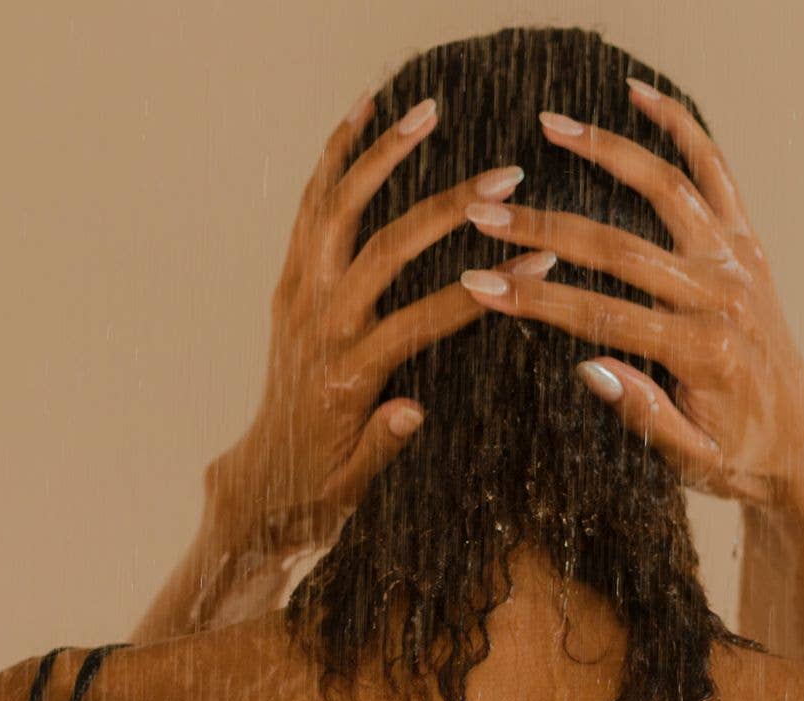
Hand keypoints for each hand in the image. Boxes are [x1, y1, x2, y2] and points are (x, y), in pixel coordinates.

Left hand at [207, 94, 556, 552]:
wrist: (265, 480)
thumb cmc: (324, 487)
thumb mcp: (356, 485)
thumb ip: (382, 445)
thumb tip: (412, 414)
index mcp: (347, 377)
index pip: (422, 320)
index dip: (482, 289)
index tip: (538, 256)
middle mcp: (319, 327)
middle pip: (384, 250)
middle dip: (447, 209)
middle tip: (504, 176)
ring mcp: (300, 297)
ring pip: (336, 211)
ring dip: (380, 157)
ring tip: (426, 110)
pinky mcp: (290, 281)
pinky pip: (309, 209)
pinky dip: (333, 158)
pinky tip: (363, 115)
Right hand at [455, 79, 803, 513]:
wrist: (802, 442)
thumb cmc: (738, 455)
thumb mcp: (689, 459)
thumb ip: (644, 413)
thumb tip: (589, 367)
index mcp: (704, 352)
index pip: (602, 316)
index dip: (535, 300)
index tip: (479, 284)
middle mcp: (725, 297)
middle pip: (621, 248)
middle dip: (545, 230)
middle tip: (486, 215)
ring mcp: (738, 262)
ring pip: (668, 190)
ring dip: (609, 153)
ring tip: (553, 127)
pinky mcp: (746, 245)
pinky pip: (716, 173)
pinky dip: (683, 129)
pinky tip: (640, 97)